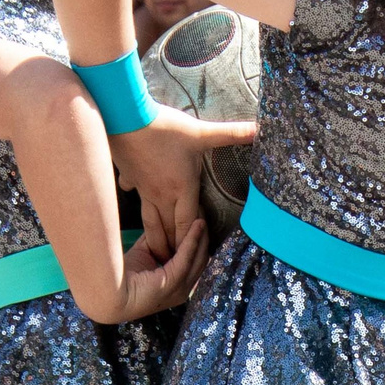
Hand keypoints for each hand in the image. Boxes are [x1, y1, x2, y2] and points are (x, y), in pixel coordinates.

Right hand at [109, 110, 255, 250]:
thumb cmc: (163, 127)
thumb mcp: (200, 132)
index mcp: (181, 188)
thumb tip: (259, 129)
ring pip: (149, 222)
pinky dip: (136, 202)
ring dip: (156, 239)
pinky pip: (134, 196)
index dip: (192, 242)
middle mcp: (161, 195)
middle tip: (178, 267)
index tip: (195, 257)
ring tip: (158, 253)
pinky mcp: (130, 178)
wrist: (125, 117)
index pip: (187, 225)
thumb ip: (232, 133)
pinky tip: (135, 198)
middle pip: (168, 230)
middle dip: (174, 250)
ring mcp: (143, 189)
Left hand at [110, 211, 207, 320]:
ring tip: (202, 215)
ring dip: (201, 235)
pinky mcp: (175, 281)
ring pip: (199, 257)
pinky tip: (197, 223)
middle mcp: (183, 290)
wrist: (109, 292)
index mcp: (177, 286)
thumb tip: (165, 224)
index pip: (194, 261)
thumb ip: (157, 242)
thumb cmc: (122, 276)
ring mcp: (181, 288)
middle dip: (204, 236)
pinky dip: (193, 238)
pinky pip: (188, 255)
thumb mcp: (145, 254)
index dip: (198, 241)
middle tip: (204, 214)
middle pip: (201, 259)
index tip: (198, 221)